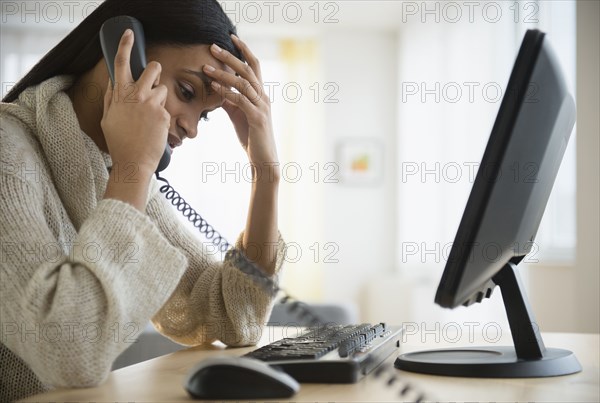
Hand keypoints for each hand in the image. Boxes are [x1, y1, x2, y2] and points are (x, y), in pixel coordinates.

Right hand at [100, 29, 169, 174]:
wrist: (133, 162)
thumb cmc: (119, 142)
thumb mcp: (109, 118)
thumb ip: (112, 98)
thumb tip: (114, 83)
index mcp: (120, 94)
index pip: (121, 63)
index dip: (125, 45)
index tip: (129, 34)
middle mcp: (137, 95)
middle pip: (154, 68)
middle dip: (155, 70)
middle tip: (153, 78)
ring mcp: (153, 105)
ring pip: (163, 89)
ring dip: (159, 98)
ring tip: (150, 115)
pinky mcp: (165, 115)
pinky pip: (166, 109)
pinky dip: (161, 116)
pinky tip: (153, 129)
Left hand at [203, 35, 279, 180]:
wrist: (264, 159)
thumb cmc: (251, 137)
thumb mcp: (238, 115)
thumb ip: (230, 100)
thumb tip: (217, 88)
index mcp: (260, 94)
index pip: (254, 66)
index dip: (244, 50)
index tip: (231, 37)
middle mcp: (264, 97)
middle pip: (248, 69)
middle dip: (230, 56)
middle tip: (212, 46)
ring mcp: (262, 107)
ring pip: (244, 83)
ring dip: (223, 73)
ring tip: (206, 67)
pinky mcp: (257, 118)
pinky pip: (240, 100)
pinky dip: (226, 91)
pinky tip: (214, 86)